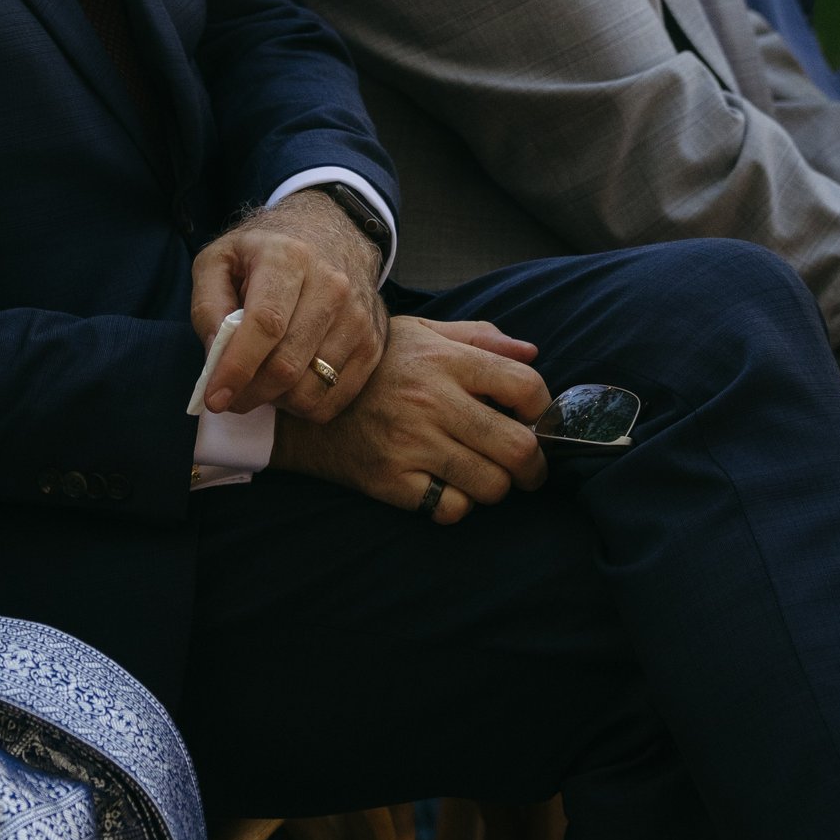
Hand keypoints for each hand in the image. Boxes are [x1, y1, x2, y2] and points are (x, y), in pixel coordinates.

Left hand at [191, 195, 386, 420]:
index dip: (237, 367)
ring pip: (310, 390)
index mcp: (289, 258)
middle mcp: (332, 287)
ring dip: (275, 400)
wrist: (333, 234)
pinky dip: (303, 405)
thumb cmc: (265, 252)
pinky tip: (288, 383)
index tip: (214, 398)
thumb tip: (216, 357)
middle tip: (228, 396)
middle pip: (287, 364)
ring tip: (259, 380)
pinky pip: (334, 400)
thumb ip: (208, 305)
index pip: (266, 323)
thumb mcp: (219, 260)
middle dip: (249, 393)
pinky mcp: (372, 345)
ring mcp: (357, 318)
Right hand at [273, 314, 549, 523]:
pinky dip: (456, 505)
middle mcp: (432, 400)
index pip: (525, 386)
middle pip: (519, 447)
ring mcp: (410, 442)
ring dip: (496, 487)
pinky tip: (444, 488)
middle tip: (528, 471)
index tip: (534, 420)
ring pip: (491, 485)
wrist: (297, 401)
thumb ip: (477, 337)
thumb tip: (532, 351)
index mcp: (444, 360)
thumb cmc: (370, 367)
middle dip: (535, 467)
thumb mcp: (418, 332)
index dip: (543, 409)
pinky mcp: (390, 478)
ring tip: (482, 477)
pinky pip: (450, 508)